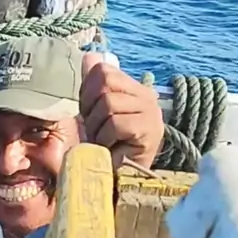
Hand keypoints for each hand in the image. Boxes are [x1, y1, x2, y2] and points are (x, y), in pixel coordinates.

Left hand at [80, 53, 163, 168]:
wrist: (121, 181)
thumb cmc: (108, 149)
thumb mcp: (96, 114)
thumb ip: (93, 86)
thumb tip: (88, 56)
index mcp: (135, 89)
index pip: (103, 70)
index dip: (87, 91)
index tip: (88, 114)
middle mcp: (146, 96)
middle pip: (104, 83)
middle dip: (90, 109)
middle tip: (95, 130)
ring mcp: (151, 112)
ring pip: (108, 103)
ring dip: (97, 127)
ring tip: (103, 141)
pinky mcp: (149, 129)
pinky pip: (116, 122)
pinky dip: (105, 138)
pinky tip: (111, 148)